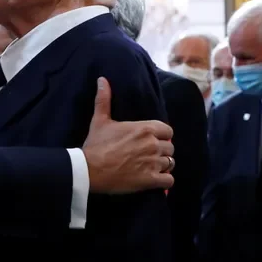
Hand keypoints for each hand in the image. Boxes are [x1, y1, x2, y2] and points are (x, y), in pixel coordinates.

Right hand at [82, 77, 174, 193]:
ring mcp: (153, 163)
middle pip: (170, 147)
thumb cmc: (96, 144)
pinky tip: (155, 179)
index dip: (162, 135)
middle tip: (149, 155)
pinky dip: (164, 180)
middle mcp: (153, 145)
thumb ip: (104, 99)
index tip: (152, 139)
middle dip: (161, 151)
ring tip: (151, 167)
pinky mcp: (151, 180)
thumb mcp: (100, 120)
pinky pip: (169, 180)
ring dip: (163, 165)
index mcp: (144, 129)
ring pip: (170, 163)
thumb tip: (102, 80)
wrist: (90, 170)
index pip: (168, 131)